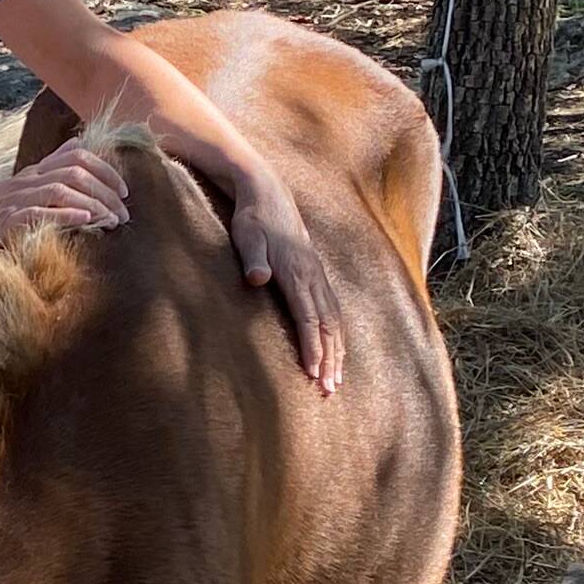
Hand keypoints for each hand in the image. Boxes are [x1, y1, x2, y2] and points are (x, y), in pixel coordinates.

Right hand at [0, 140, 129, 258]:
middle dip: (107, 190)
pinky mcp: (5, 221)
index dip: (106, 169)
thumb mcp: (17, 194)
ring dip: (94, 204)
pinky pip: (41, 212)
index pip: (76, 155)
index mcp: (31, 174)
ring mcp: (14, 199)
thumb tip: (78, 155)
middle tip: (123, 214)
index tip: (123, 191)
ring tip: (112, 220)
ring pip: (63, 188)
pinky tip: (86, 221)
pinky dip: (67, 214)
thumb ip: (47, 177)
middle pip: (76, 170)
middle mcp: (25, 181)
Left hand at [209, 148, 343, 396]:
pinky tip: (336, 350)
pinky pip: (332, 310)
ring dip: (337, 352)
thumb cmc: (252, 219)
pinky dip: (336, 334)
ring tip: (336, 381)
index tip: (314, 375)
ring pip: (334, 320)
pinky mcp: (316, 273)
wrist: (267, 192)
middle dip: (330, 360)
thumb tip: (257, 278)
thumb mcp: (246, 236)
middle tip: (329, 391)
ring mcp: (318, 275)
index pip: (309, 319)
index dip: (312, 349)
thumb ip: (253, 259)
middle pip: (327, 326)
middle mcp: (313, 277)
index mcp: (297, 273)